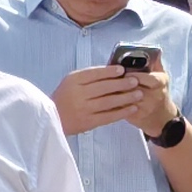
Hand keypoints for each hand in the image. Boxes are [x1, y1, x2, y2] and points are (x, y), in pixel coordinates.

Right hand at [56, 63, 171, 137]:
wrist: (53, 119)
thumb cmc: (65, 97)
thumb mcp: (71, 81)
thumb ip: (89, 76)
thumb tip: (113, 71)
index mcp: (73, 80)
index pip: (94, 73)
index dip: (110, 71)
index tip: (122, 69)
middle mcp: (78, 94)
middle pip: (104, 87)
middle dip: (122, 83)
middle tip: (135, 81)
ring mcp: (83, 109)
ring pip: (108, 101)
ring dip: (126, 97)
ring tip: (138, 94)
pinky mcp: (88, 122)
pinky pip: (108, 116)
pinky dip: (122, 112)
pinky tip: (132, 108)